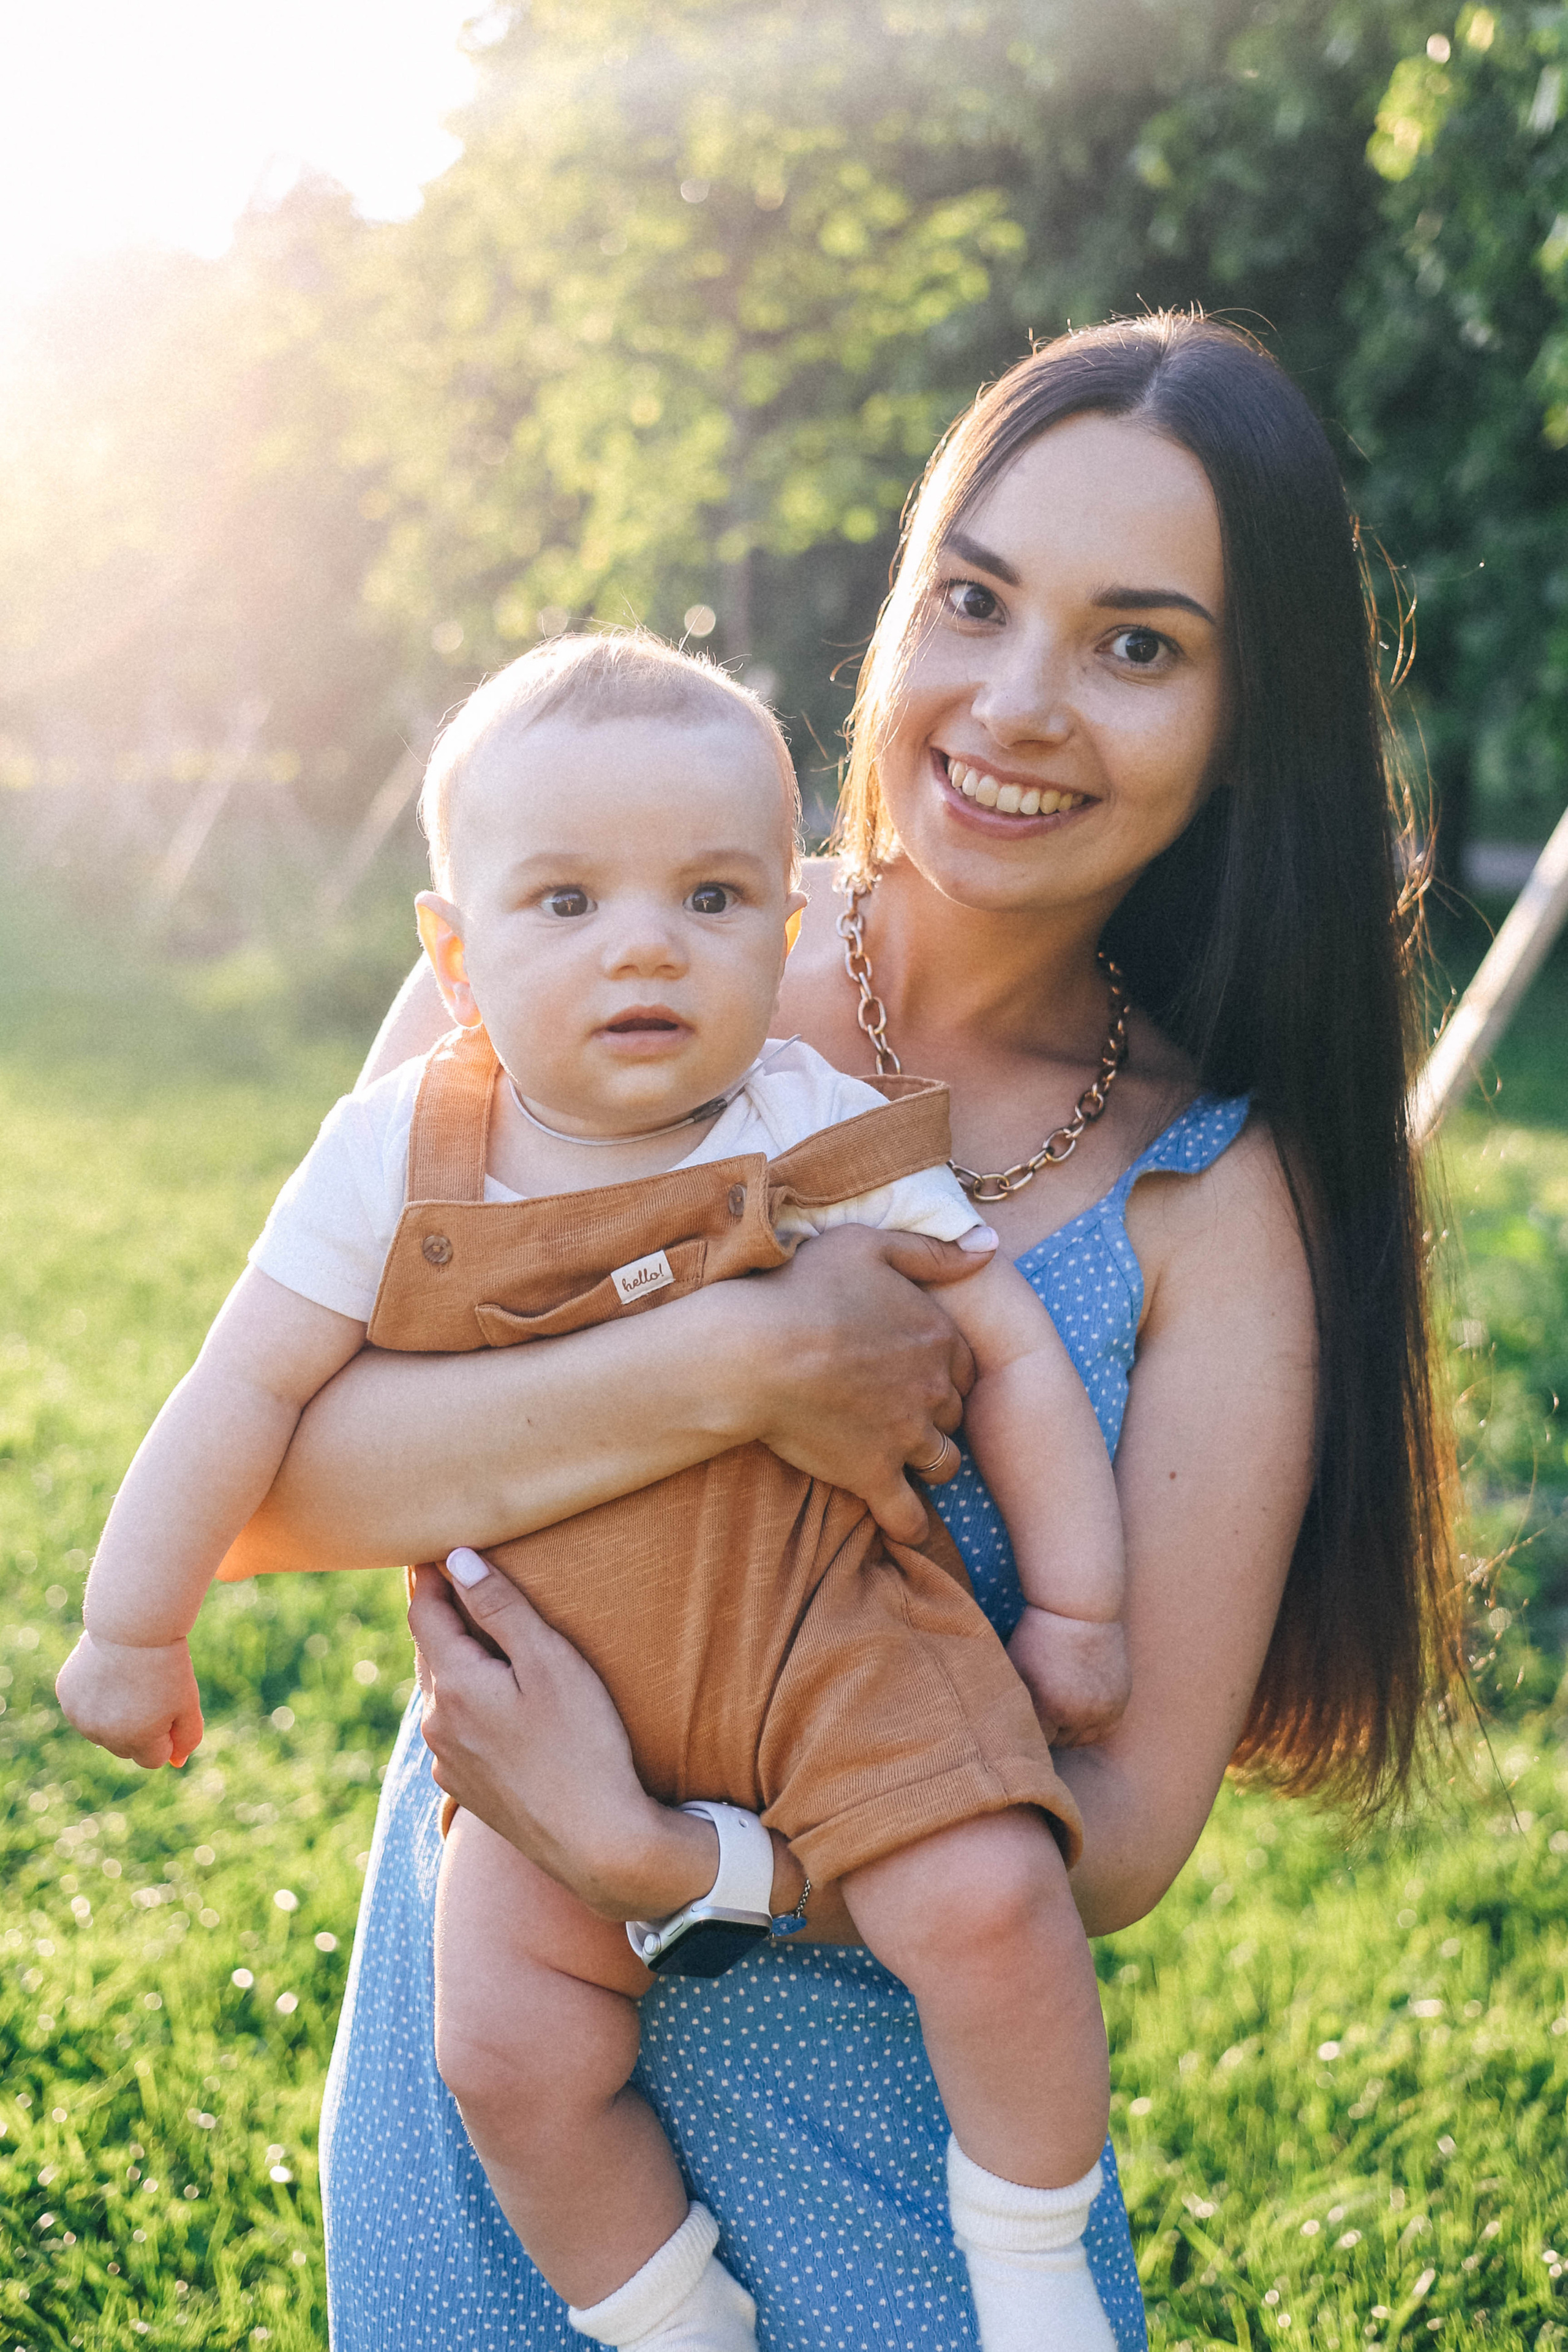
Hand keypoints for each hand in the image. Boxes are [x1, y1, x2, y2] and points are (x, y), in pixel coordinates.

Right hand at [56, 1630, 203, 1766]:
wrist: (133, 1624)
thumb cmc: (167, 1664)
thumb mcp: (187, 1703)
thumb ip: (187, 1738)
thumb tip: (177, 1763)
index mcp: (136, 1740)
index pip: (153, 1759)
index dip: (166, 1734)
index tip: (169, 1706)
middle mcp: (102, 1735)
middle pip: (127, 1749)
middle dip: (141, 1729)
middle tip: (149, 1691)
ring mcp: (80, 1717)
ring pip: (104, 1731)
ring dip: (116, 1716)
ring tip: (128, 1681)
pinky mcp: (67, 1696)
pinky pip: (85, 1710)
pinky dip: (96, 1698)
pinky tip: (108, 1673)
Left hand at [409, 1557, 805, 1921]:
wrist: (598, 1843)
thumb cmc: (584, 1743)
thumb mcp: (550, 1661)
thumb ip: (500, 1607)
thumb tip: (457, 1558)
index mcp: (453, 1684)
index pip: (424, 1610)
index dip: (431, 1573)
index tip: (442, 1543)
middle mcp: (437, 1723)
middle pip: (429, 1649)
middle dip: (443, 1612)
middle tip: (458, 1574)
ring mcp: (448, 1761)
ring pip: (442, 1690)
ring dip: (455, 1657)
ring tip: (481, 1631)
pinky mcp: (466, 1788)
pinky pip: (456, 1727)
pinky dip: (468, 1700)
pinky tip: (497, 1699)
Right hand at [743, 1225, 980, 1544]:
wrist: (756, 1350)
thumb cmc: (803, 1289)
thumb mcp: (870, 1245)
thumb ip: (932, 1251)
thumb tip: (989, 1246)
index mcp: (937, 1335)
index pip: (965, 1365)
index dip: (944, 1371)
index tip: (917, 1374)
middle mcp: (932, 1388)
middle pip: (955, 1412)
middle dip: (936, 1415)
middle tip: (901, 1415)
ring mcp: (906, 1435)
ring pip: (944, 1463)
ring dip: (931, 1463)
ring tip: (905, 1462)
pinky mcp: (873, 1474)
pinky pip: (908, 1515)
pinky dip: (911, 1525)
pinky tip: (906, 1529)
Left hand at [1007, 1606, 1130, 1748]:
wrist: (1079, 1610)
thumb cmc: (1038, 1636)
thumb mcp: (1015, 1668)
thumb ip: (1008, 1700)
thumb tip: (995, 1724)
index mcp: (1050, 1708)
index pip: (1035, 1742)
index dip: (1025, 1732)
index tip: (1019, 1723)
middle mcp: (1081, 1715)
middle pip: (1060, 1743)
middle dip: (1048, 1730)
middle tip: (1039, 1712)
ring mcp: (1104, 1709)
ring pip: (1083, 1740)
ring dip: (1070, 1731)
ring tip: (1058, 1711)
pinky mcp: (1120, 1701)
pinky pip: (1105, 1730)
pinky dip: (1092, 1726)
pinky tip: (1078, 1711)